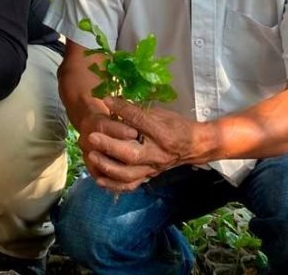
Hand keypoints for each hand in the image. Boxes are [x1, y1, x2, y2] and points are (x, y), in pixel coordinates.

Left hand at [84, 97, 200, 191]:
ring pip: (129, 174)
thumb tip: (114, 103)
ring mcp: (153, 168)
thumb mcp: (161, 113)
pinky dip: (114, 184)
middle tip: (92, 137)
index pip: (139, 121)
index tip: (106, 101)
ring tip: (92, 155)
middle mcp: (158, 154)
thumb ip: (138, 112)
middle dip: (109, 146)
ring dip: (108, 166)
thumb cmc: (176, 125)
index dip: (122, 110)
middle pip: (131, 154)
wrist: (195, 146)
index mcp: (163, 133)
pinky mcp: (149, 176)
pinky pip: (130, 185)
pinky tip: (99, 179)